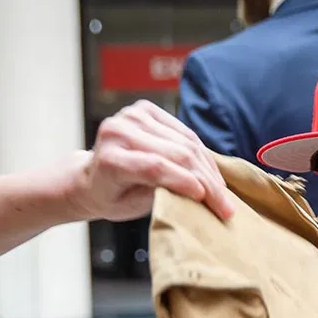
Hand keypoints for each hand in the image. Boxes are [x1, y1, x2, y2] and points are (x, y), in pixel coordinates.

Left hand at [69, 100, 236, 223]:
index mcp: (109, 158)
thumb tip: (199, 192)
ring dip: (209, 170)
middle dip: (206, 182)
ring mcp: (132, 116)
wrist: (90, 177)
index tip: (208, 201)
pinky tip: (213, 173)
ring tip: (224, 194)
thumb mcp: (130, 206)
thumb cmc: (111, 197)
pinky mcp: (146, 109)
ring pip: (186, 142)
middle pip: (175, 154)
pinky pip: (185, 133)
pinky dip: (202, 154)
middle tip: (226, 207)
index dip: (185, 182)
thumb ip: (160, 194)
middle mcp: (118, 130)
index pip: (155, 167)